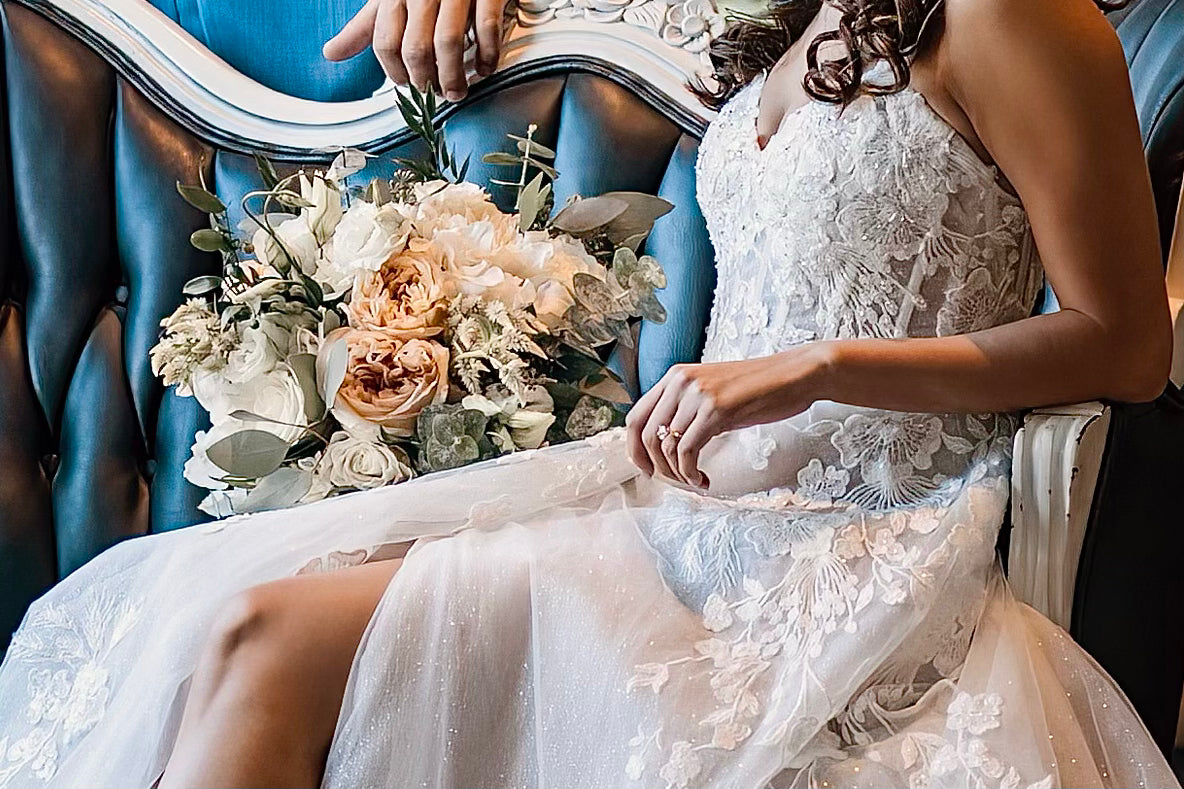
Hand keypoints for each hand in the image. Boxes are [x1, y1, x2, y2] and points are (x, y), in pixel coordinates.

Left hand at [322, 0, 503, 100]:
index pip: (385, 43)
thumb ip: (365, 28)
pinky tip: (486, 66)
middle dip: (426, 82)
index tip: (409, 87)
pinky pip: (485, 29)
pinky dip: (487, 55)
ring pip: (448, 43)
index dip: (395, 74)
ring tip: (457, 92)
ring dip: (453, 77)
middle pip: (416, 48)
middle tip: (436, 96)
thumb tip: (331, 53)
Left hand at [625, 345, 833, 488]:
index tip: (647, 470)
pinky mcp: (716, 410)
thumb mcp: (712, 394)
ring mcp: (697, 395)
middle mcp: (679, 382)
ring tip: (695, 480)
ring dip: (678, 474)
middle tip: (675, 481)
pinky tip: (703, 479)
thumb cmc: (759, 388)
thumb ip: (687, 411)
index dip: (634, 450)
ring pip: (667, 447)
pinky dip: (691, 472)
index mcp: (674, 377)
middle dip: (656, 467)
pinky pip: (688, 451)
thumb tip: (666, 446)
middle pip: (646, 435)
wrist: (796, 374)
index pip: (635, 417)